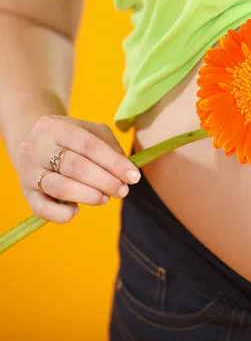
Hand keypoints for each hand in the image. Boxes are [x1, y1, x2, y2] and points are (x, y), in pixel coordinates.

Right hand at [17, 115, 139, 222]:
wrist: (34, 145)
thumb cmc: (72, 139)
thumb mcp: (92, 132)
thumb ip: (111, 148)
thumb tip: (126, 172)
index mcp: (55, 126)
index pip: (89, 145)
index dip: (114, 163)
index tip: (134, 177)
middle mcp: (36, 147)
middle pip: (76, 167)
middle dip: (105, 181)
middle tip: (123, 191)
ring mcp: (28, 171)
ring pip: (60, 188)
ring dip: (88, 196)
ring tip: (105, 198)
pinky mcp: (26, 193)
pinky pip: (42, 209)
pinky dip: (62, 214)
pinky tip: (76, 210)